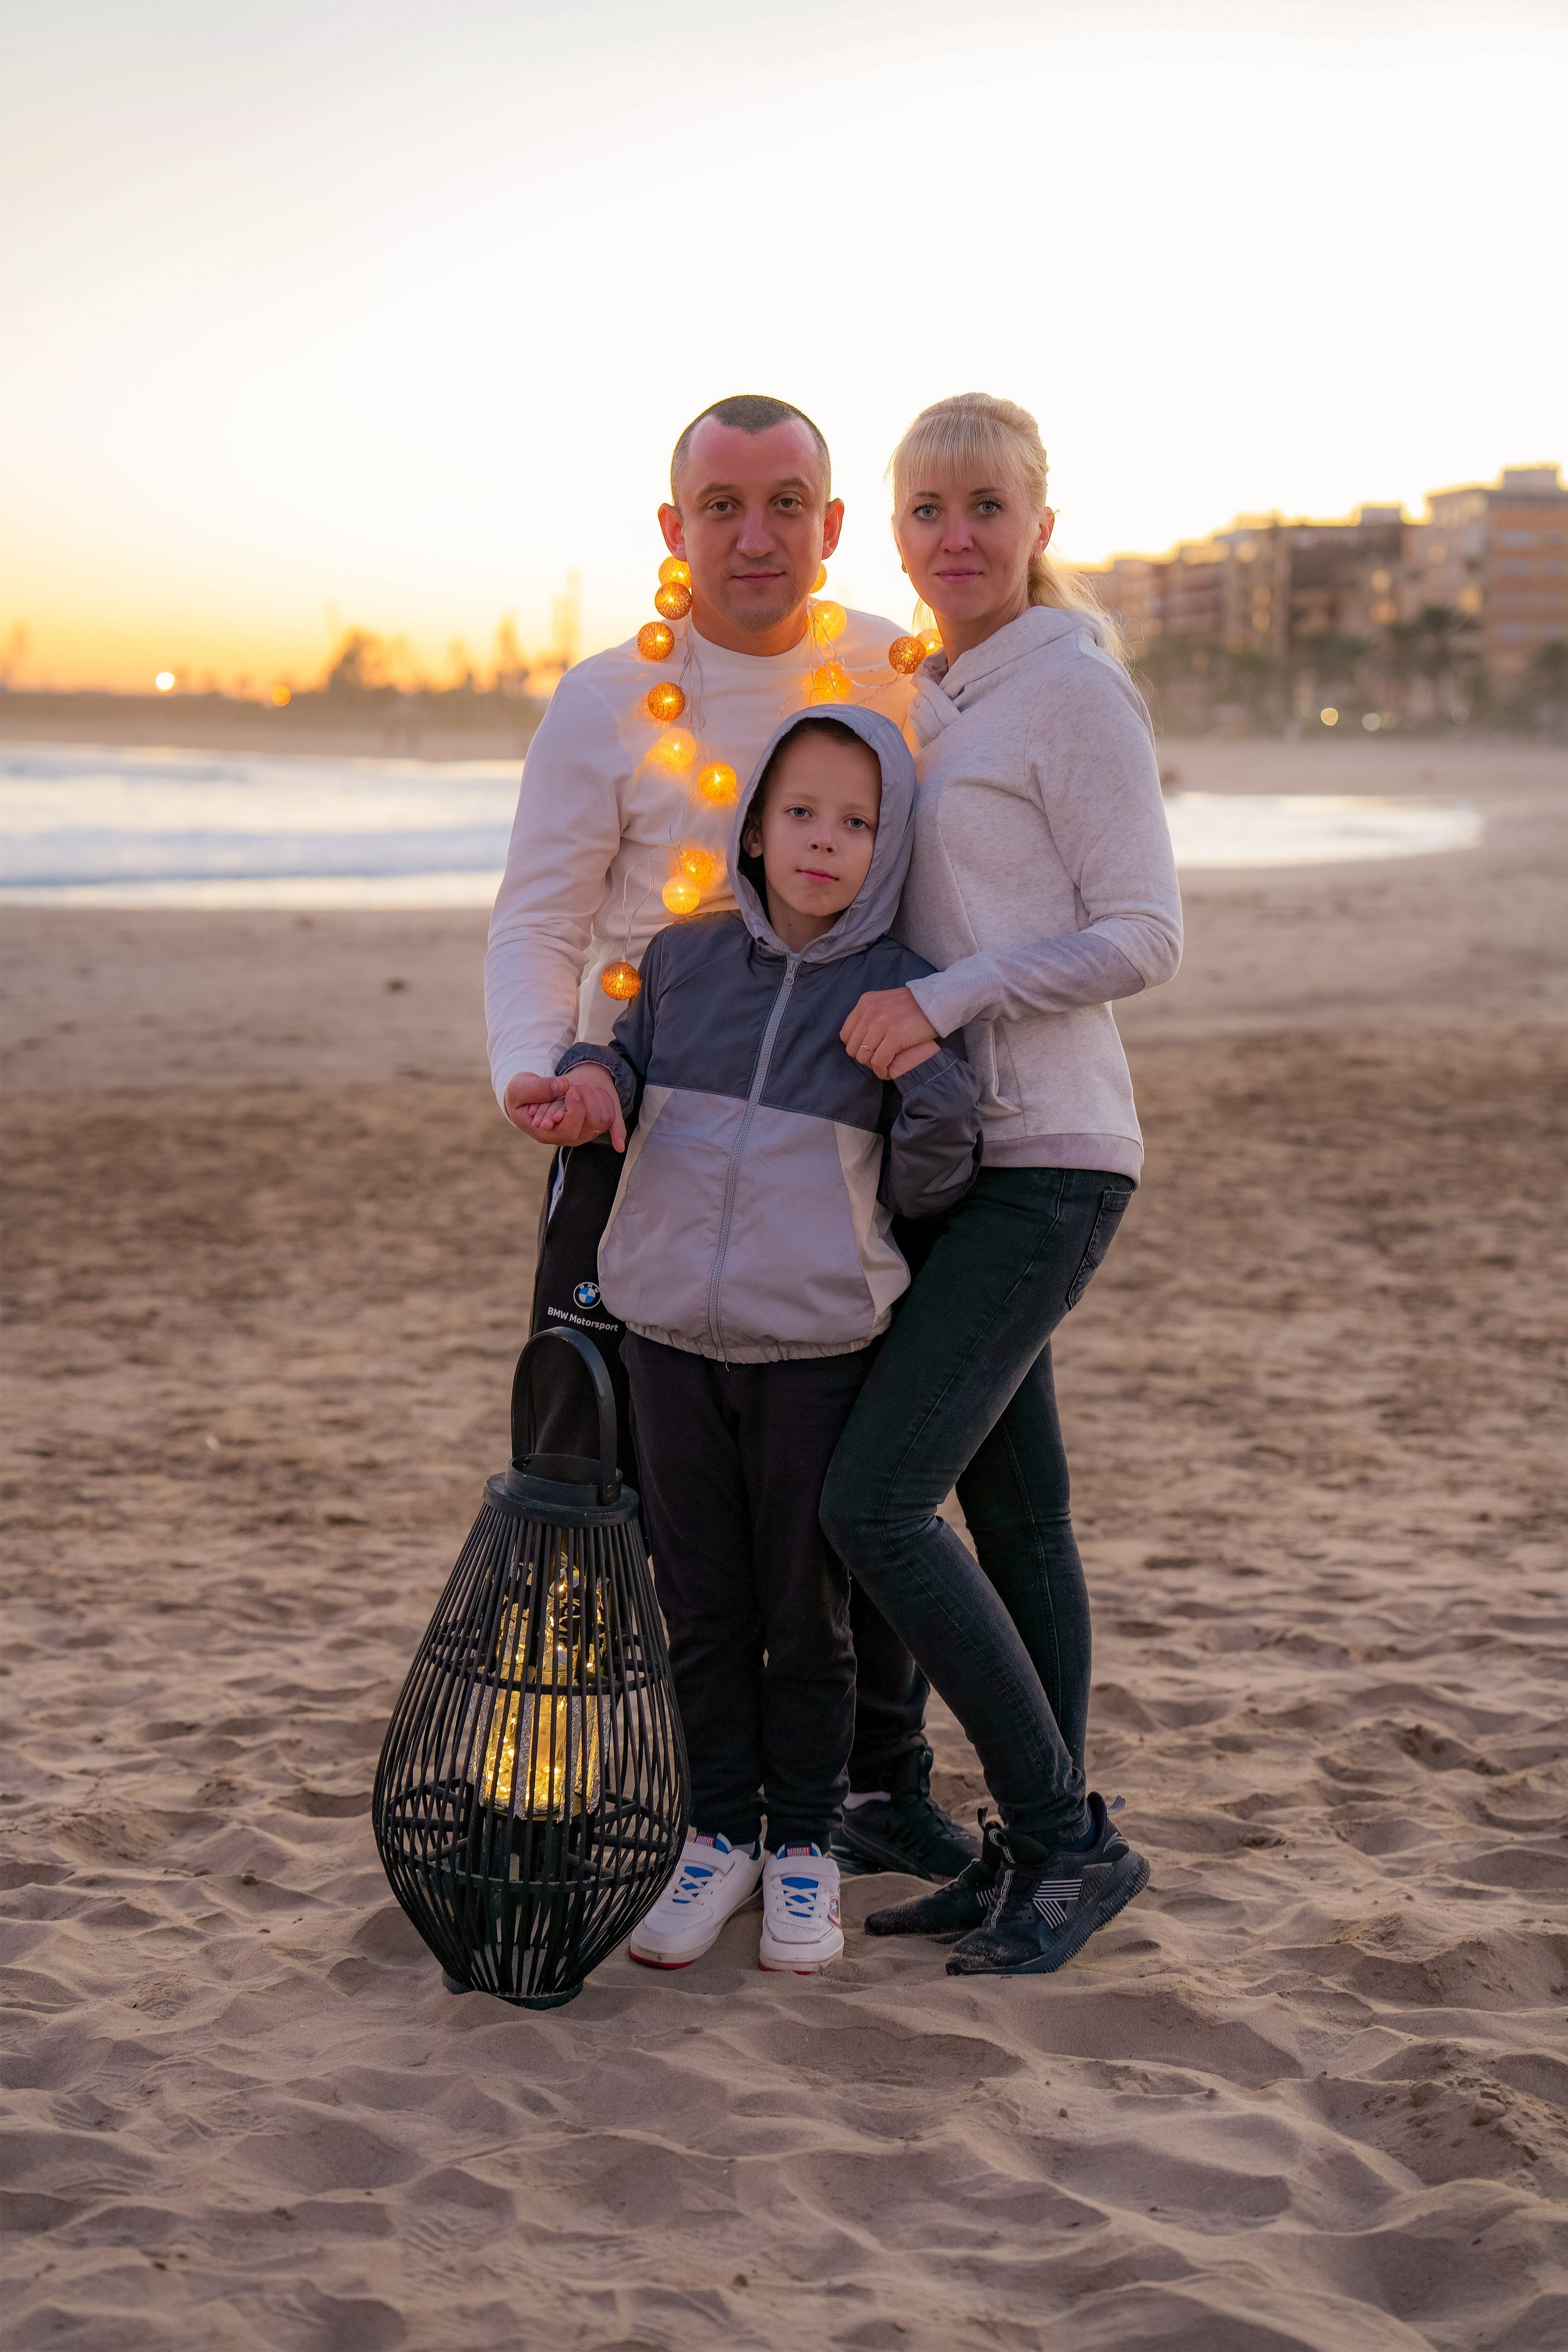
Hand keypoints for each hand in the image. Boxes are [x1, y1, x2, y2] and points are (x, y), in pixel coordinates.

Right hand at [503, 1066, 625, 1149]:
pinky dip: (602, 1100)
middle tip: (576, 1085)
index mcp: (544, 1133)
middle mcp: (563, 1137)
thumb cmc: (518, 1094)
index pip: (569, 1130)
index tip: (570, 1090)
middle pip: (590, 1125)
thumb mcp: (520, 1087)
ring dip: (596, 1098)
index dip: (574, 1109)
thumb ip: (539, 1088)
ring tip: (580, 1085)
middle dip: (589, 1100)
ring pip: (601, 1120)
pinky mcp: (585, 1124)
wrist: (524, 1097)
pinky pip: (606, 1117)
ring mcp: (577, 1132)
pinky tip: (587, 1088)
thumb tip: (564, 1086)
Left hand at [841, 986, 937, 1080]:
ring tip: (883, 1065)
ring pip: (863, 1057)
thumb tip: (859, 1032)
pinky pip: (879, 1062)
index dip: (855, 1047)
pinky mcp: (895, 1037)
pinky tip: (887, 1071)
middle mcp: (870, 1011)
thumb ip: (870, 1013)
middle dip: (864, 1058)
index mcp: (865, 1002)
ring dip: (872, 1066)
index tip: (868, 1051)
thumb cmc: (913, 1005)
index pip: (846, 1034)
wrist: (937, 1001)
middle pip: (853, 1048)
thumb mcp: (885, 1001)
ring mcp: (882, 1024)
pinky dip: (881, 1071)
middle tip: (877, 1060)